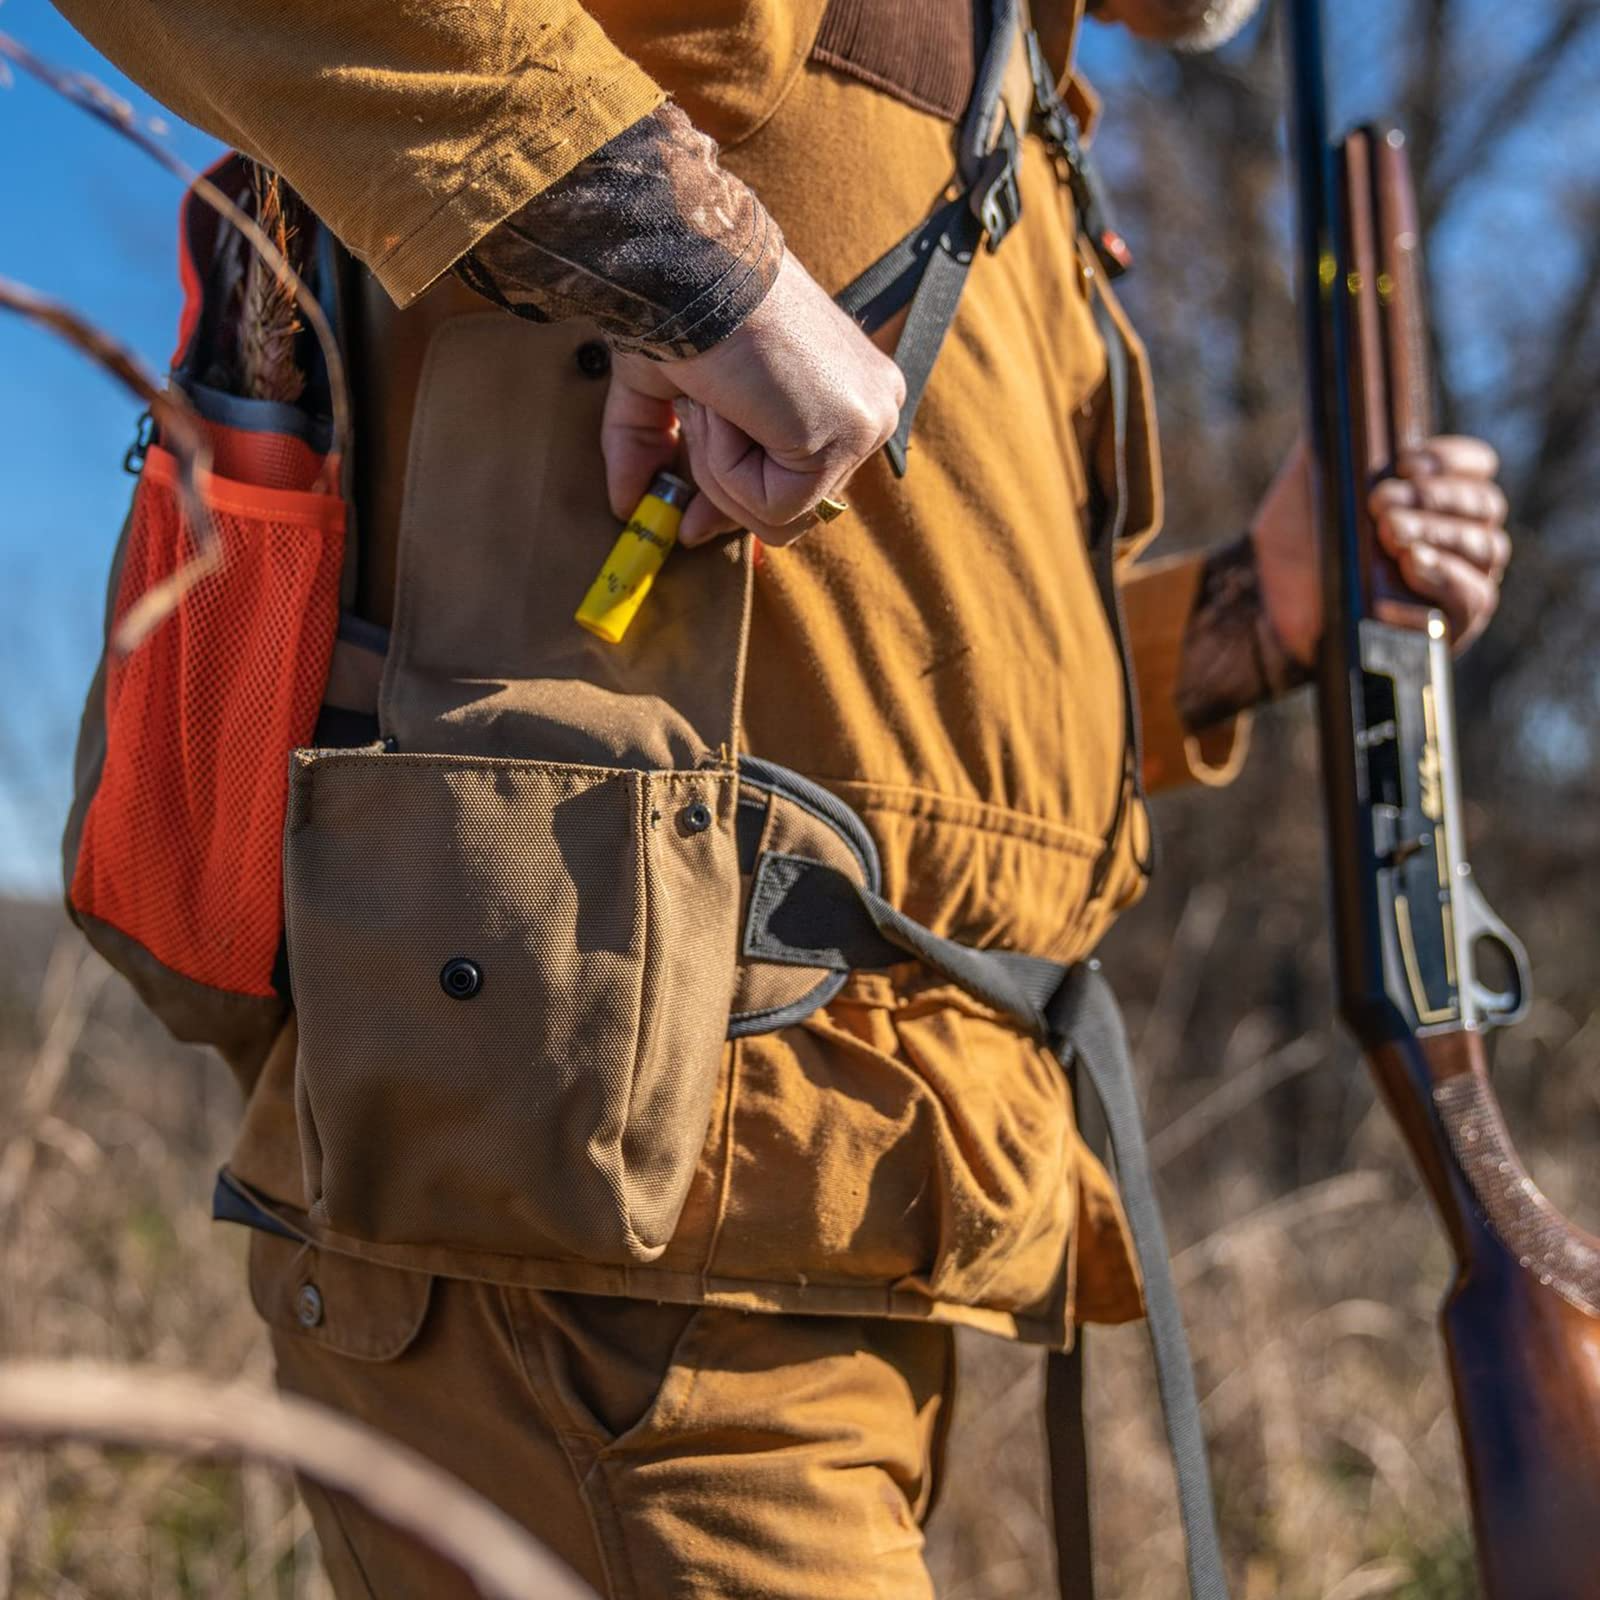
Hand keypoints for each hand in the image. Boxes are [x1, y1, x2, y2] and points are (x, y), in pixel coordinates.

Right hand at [600, 251, 904, 546]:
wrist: (683, 265)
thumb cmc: (676, 304)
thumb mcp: (662, 386)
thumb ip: (653, 443)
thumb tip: (624, 505)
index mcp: (845, 391)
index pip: (802, 487)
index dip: (740, 505)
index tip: (692, 524)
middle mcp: (873, 407)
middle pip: (796, 513)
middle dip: (727, 489)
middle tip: (698, 426)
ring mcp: (869, 422)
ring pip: (783, 516)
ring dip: (722, 469)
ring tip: (714, 396)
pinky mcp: (849, 433)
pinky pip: (776, 503)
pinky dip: (729, 465)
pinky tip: (728, 404)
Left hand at [1252, 433, 1511, 663]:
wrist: (1264, 595)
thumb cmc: (1296, 535)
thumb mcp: (1314, 472)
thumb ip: (1337, 428)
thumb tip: (1348, 377)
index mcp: (1437, 494)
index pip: (1476, 465)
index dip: (1451, 460)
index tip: (1406, 464)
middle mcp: (1458, 535)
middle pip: (1484, 506)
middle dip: (1436, 500)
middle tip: (1381, 505)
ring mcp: (1458, 581)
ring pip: (1485, 550)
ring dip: (1439, 536)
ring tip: (1390, 535)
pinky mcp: (1447, 628)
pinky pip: (1471, 601)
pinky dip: (1443, 581)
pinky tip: (1410, 567)